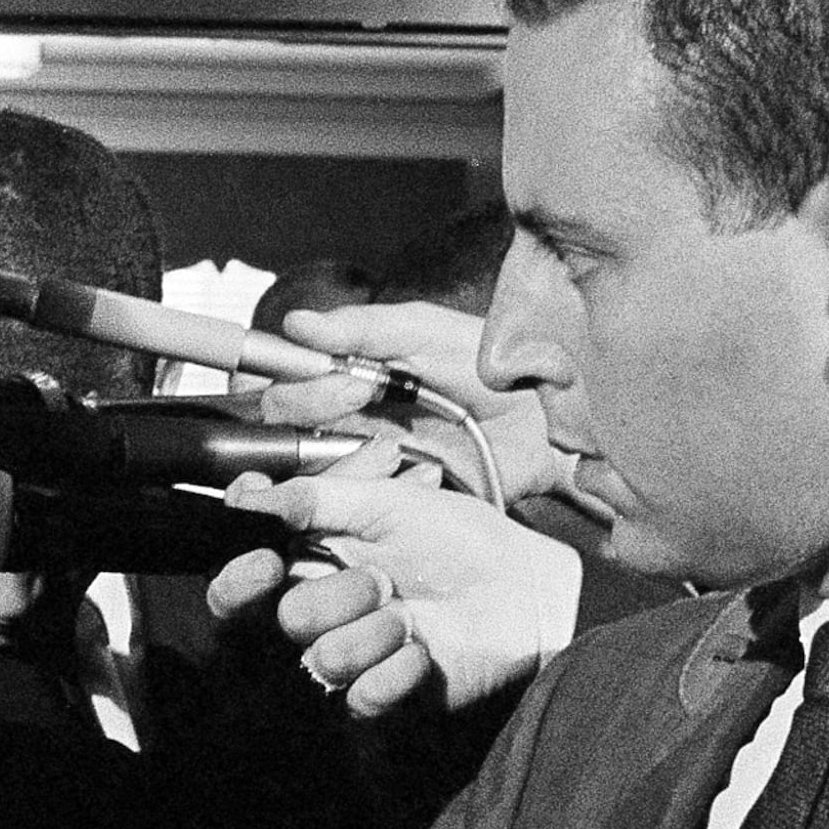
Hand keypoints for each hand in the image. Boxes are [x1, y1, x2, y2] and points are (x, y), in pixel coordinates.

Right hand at [204, 470, 581, 718]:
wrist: (525, 589)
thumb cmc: (462, 540)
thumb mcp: (388, 502)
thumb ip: (315, 495)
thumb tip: (247, 496)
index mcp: (311, 561)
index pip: (240, 581)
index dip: (241, 577)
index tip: (268, 561)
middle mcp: (320, 609)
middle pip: (284, 619)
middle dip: (339, 596)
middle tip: (383, 580)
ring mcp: (348, 653)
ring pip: (322, 658)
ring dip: (376, 632)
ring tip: (412, 617)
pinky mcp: (378, 692)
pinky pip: (359, 696)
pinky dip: (400, 670)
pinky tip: (424, 651)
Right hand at [252, 300, 567, 509]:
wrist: (550, 424)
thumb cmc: (496, 369)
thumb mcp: (428, 332)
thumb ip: (361, 326)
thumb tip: (296, 323)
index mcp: (344, 374)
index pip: (278, 378)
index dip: (283, 380)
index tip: (330, 374)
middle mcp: (342, 420)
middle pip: (278, 424)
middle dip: (311, 408)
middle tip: (361, 397)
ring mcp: (361, 463)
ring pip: (304, 471)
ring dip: (340, 458)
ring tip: (392, 446)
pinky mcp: (387, 500)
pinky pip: (350, 504)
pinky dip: (374, 489)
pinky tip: (416, 473)